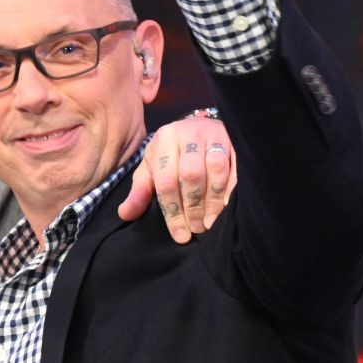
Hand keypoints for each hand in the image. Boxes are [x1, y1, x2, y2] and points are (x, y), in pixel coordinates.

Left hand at [118, 113, 235, 241]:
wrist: (199, 128)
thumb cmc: (173, 154)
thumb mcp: (152, 168)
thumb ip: (140, 191)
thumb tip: (125, 214)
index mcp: (165, 138)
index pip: (166, 179)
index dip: (172, 210)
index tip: (180, 235)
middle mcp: (189, 132)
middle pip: (191, 174)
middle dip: (193, 206)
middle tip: (196, 228)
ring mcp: (214, 133)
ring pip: (215, 169)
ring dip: (213, 200)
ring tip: (210, 222)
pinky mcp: (234, 139)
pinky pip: (236, 165)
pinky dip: (232, 188)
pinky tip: (227, 206)